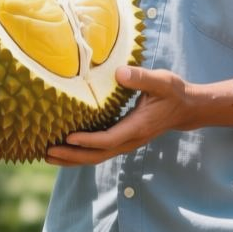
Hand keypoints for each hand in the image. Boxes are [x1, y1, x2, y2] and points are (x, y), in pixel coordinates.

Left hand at [46, 66, 194, 165]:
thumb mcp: (162, 82)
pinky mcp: (122, 140)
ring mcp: (126, 143)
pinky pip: (98, 152)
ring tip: (47, 155)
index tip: (69, 137)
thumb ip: (141, 78)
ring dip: (72, 158)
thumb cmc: (173, 93)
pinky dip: (80, 153)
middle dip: (72, 156)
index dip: (89, 140)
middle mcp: (130, 140)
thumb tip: (118, 73)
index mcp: (138, 127)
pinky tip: (64, 150)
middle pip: (98, 155)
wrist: (185, 109)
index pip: (109, 139)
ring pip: (96, 157)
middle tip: (47, 152)